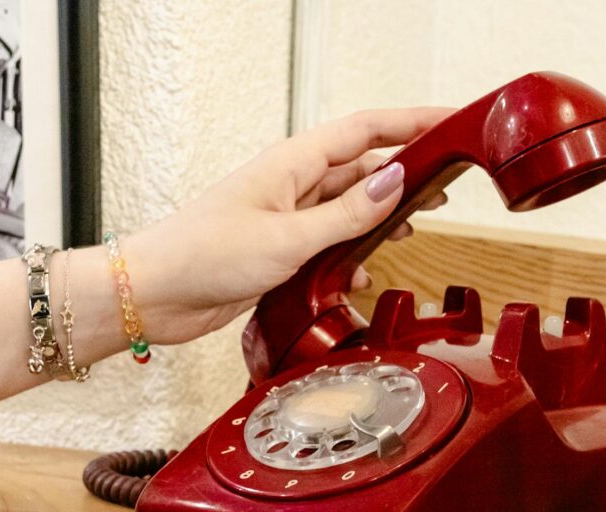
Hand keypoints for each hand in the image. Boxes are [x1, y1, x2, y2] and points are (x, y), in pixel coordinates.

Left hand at [126, 107, 453, 344]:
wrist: (155, 294)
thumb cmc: (202, 254)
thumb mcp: (288, 237)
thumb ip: (345, 215)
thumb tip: (394, 184)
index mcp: (293, 164)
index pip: (364, 130)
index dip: (411, 123)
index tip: (450, 123)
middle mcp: (292, 186)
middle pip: (360, 170)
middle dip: (403, 177)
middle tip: (445, 188)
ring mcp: (286, 219)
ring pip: (346, 210)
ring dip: (378, 221)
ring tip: (412, 230)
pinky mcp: (279, 252)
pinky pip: (327, 246)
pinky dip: (348, 258)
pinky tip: (359, 275)